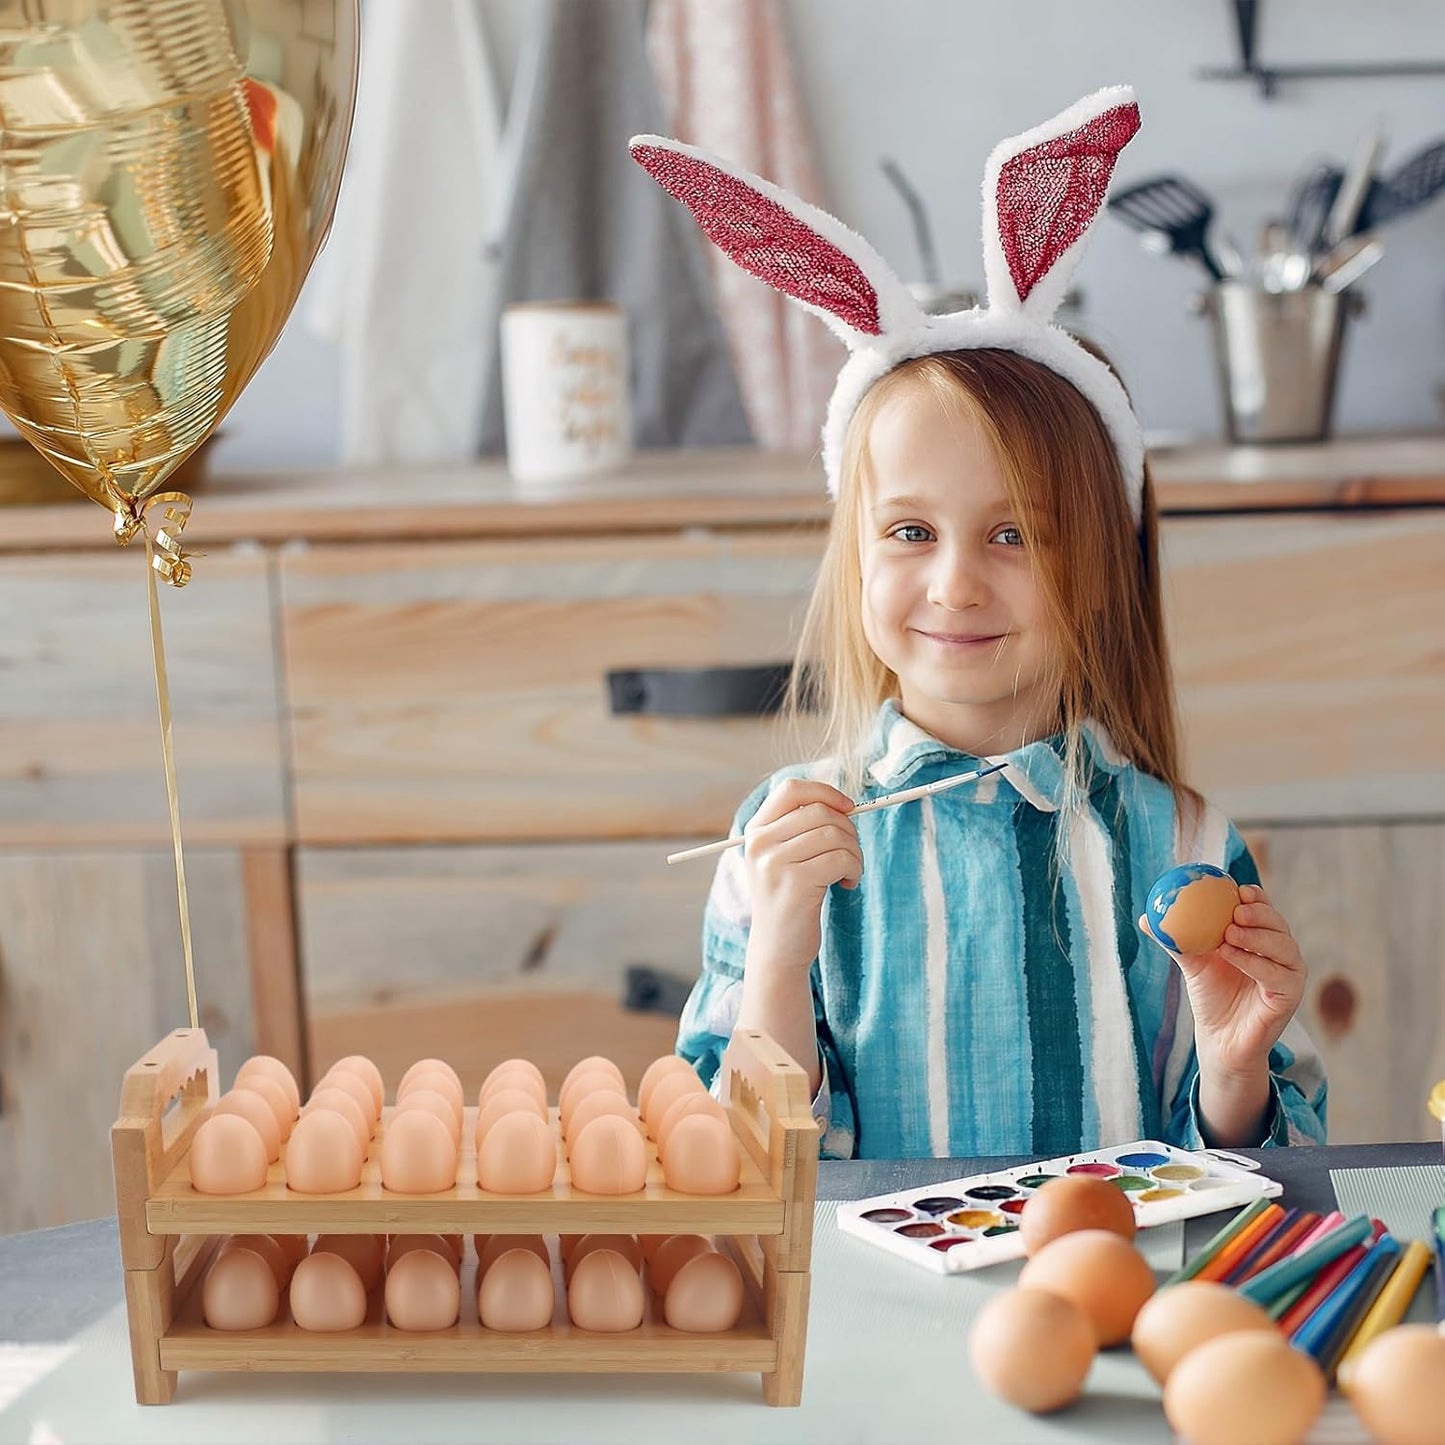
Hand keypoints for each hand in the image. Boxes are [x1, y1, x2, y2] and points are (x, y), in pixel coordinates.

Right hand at [742, 778, 861, 973]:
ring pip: (835, 834)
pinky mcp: (795, 882)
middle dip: (848, 830)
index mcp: (756, 830)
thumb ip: (801, 828)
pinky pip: (841, 858)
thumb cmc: (789, 899)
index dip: (825, 792)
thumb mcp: (783, 857)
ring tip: (849, 871)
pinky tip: (847, 883)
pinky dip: (854, 868)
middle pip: (820, 811)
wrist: (777, 948)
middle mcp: (760, 843)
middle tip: (851, 853)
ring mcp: (774, 863)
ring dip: (854, 852)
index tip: (848, 807)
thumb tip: (844, 804)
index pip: (792, 789)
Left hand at [1139, 883, 1306, 1080]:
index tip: (1239, 889)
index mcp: (1261, 940)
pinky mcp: (1289, 997)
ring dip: (1257, 937)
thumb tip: (1145, 917)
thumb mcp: (1192, 963)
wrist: (1218, 1038)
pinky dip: (1255, 963)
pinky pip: (1278, 976)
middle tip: (1236, 911)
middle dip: (1261, 914)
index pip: (1265, 911)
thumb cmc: (1210, 996)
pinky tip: (1231, 954)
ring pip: (1283, 947)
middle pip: (1279, 925)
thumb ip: (1175, 939)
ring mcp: (1288, 976)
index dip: (1257, 897)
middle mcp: (1280, 955)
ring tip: (1229, 933)